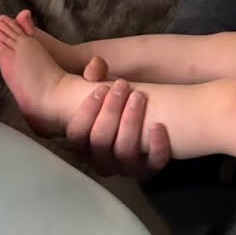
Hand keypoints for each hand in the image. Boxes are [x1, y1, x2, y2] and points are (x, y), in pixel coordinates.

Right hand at [66, 57, 172, 178]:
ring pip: (124, 153)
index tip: (101, 88)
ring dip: (130, 123)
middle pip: (100, 141)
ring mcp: (124, 167)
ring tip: (139, 97)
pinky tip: (159, 125)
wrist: (145, 118)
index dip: (86, 111)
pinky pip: (152, 165)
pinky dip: (157, 147)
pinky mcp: (148, 169)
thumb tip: (95, 65)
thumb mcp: (102, 87)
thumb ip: (94, 73)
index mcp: (83, 141)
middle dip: (110, 111)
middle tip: (122, 86)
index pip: (76, 134)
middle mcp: (100, 159)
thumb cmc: (116, 103)